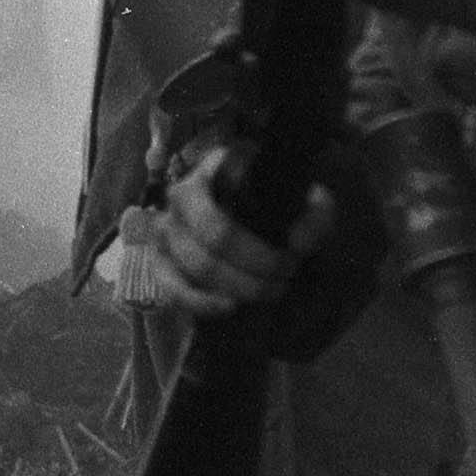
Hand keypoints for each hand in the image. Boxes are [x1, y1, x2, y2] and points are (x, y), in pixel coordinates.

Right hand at [130, 162, 334, 317]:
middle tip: (285, 277)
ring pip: (197, 266)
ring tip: (270, 291)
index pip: (229, 205)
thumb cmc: (276, 205)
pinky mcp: (159, 261)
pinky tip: (230, 306)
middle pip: (215, 238)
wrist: (251, 220)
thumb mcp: (306, 202)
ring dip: (238, 286)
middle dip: (255, 266)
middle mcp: (181, 195)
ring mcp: (166, 229)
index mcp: (214, 169)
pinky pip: (172, 288)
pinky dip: (201, 303)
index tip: (292, 256)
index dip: (262, 244)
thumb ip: (316, 216)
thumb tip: (297, 244)